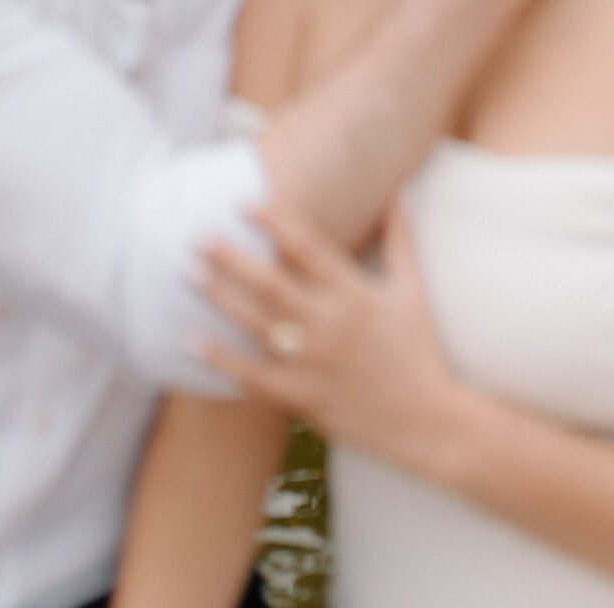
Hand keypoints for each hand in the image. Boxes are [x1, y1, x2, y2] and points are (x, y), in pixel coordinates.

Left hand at [199, 200, 460, 471]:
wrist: (426, 421)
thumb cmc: (418, 349)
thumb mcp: (412, 289)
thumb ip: (400, 238)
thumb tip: (395, 193)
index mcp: (355, 293)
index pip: (309, 248)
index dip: (276, 223)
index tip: (245, 203)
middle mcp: (330, 324)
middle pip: (272, 284)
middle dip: (232, 258)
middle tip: (197, 236)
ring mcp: (314, 362)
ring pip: (257, 324)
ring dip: (219, 297)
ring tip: (188, 273)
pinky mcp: (303, 396)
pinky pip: (254, 375)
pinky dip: (222, 358)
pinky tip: (192, 341)